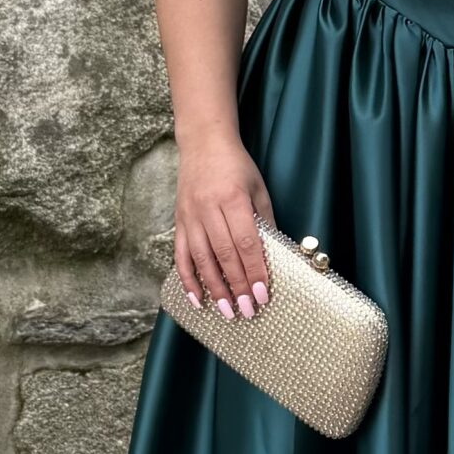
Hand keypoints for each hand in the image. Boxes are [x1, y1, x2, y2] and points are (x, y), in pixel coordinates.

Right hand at [173, 132, 275, 319]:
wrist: (203, 143)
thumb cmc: (236, 166)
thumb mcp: (258, 189)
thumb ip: (265, 221)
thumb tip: (274, 256)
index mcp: (233, 199)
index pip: (246, 242)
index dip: (255, 271)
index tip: (262, 294)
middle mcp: (208, 208)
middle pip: (224, 255)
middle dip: (237, 286)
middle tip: (247, 310)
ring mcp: (190, 216)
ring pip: (201, 259)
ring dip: (214, 288)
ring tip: (227, 311)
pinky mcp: (179, 221)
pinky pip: (181, 255)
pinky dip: (188, 278)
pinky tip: (197, 298)